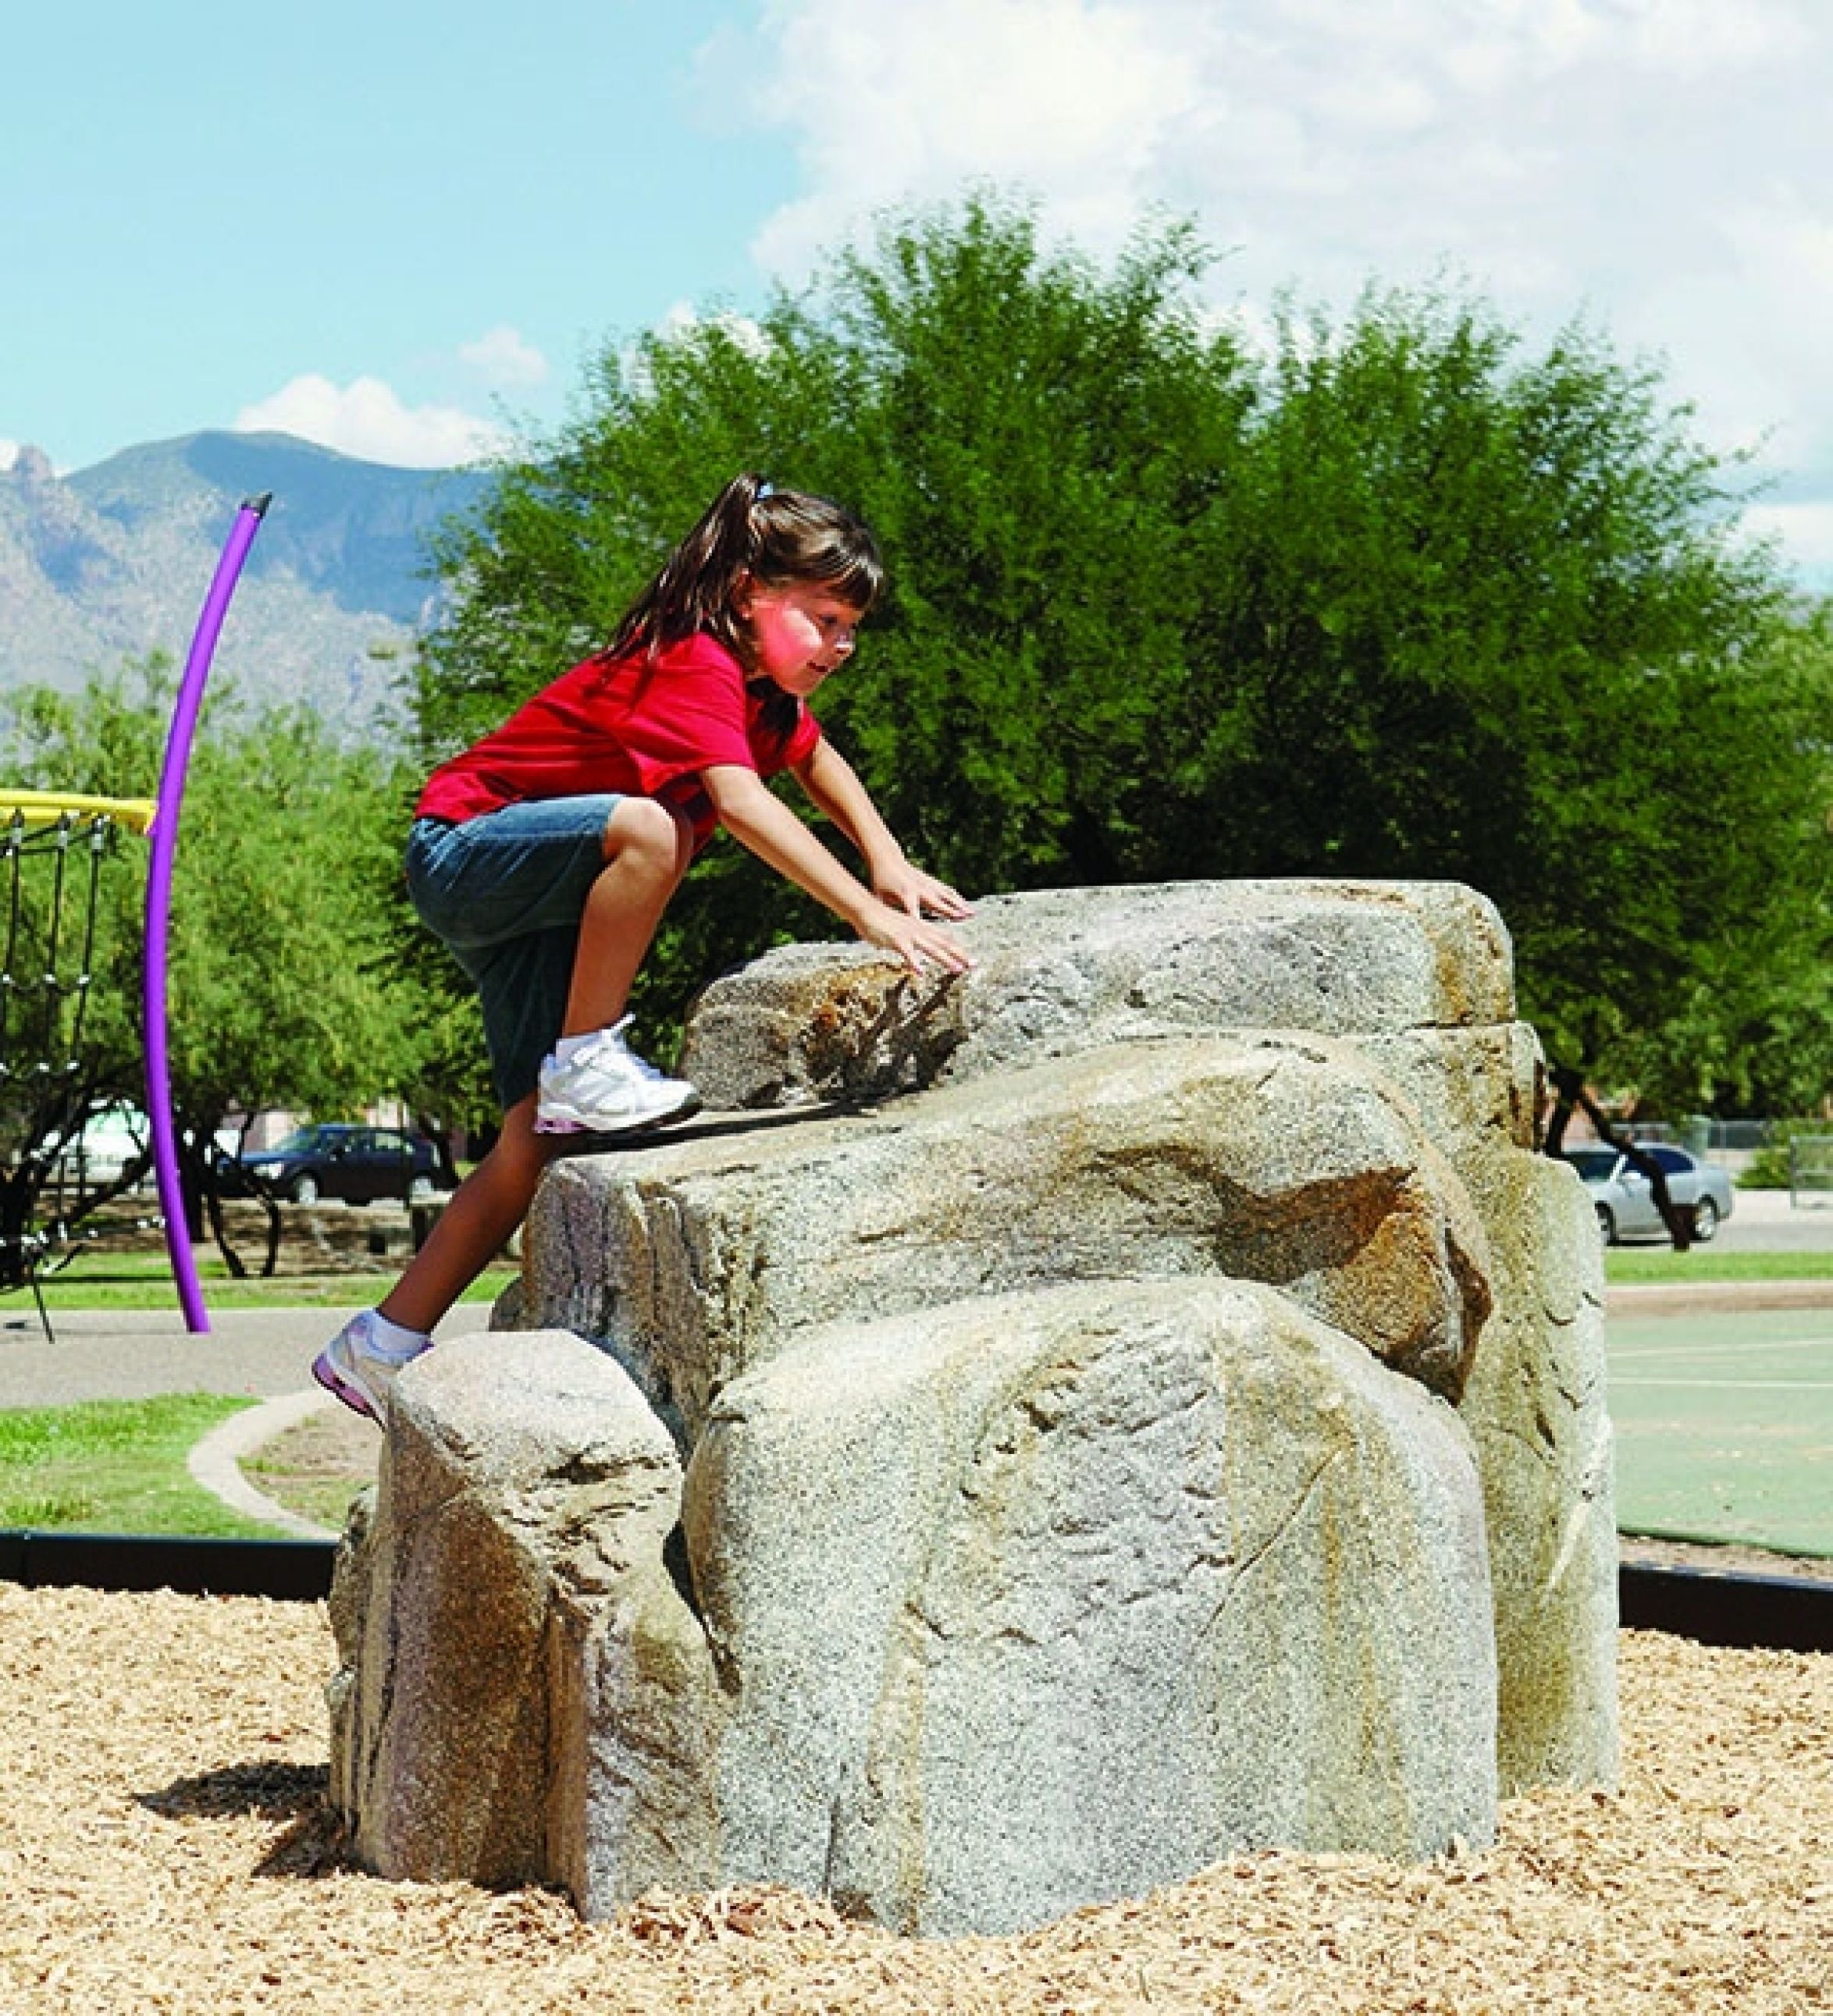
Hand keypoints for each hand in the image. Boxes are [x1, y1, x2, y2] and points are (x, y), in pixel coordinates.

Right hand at [854, 896, 974, 975]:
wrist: (866, 909)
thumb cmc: (882, 921)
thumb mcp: (902, 930)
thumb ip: (912, 939)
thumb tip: (918, 949)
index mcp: (922, 927)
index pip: (945, 938)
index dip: (958, 949)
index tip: (970, 960)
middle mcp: (919, 930)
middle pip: (943, 943)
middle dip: (959, 955)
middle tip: (973, 965)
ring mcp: (909, 935)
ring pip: (931, 948)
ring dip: (945, 959)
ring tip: (957, 969)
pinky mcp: (896, 940)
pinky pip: (907, 953)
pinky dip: (914, 963)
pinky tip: (920, 973)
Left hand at [870, 858, 975, 923]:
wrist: (887, 859)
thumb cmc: (881, 881)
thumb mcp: (879, 897)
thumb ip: (884, 913)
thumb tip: (881, 929)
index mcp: (905, 895)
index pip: (915, 913)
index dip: (921, 924)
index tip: (930, 935)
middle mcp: (920, 889)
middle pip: (938, 903)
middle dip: (951, 912)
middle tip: (963, 919)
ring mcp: (927, 884)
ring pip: (947, 896)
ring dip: (959, 905)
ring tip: (971, 914)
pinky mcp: (930, 881)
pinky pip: (947, 891)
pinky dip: (957, 899)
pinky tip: (965, 906)